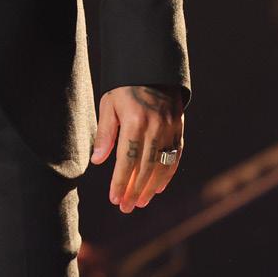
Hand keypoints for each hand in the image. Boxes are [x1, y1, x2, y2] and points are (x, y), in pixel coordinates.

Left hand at [91, 85, 184, 212]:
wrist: (153, 69)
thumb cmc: (124, 87)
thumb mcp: (109, 104)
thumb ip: (106, 133)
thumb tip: (98, 160)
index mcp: (134, 121)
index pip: (127, 160)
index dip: (120, 181)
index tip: (114, 199)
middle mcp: (155, 128)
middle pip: (144, 167)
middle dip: (133, 190)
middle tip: (125, 207)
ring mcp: (169, 130)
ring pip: (161, 166)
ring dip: (150, 187)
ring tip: (139, 202)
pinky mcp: (178, 130)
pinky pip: (174, 158)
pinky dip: (167, 175)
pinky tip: (157, 187)